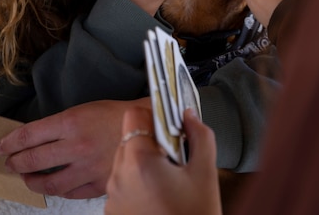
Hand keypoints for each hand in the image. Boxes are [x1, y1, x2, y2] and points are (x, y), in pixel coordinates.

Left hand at [0, 98, 150, 198]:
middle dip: (15, 162)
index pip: (29, 135)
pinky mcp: (98, 184)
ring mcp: (87, 168)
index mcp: (71, 121)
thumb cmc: (116, 114)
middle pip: (33, 160)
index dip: (11, 142)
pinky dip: (60, 191)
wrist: (149, 126)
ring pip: (49, 183)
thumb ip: (60, 124)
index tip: (3, 145)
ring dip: (32, 182)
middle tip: (9, 162)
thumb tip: (35, 136)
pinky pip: (71, 193)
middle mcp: (76, 146)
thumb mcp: (85, 109)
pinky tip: (56, 186)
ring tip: (27, 178)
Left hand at [105, 106, 221, 214]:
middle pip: (129, 138)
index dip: (153, 114)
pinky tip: (159, 196)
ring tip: (168, 179)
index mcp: (139, 161)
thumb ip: (199, 135)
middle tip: (173, 155)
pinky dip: (137, 183)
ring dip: (143, 162)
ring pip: (125, 161)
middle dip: (150, 141)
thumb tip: (188, 115)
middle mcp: (119, 177)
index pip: (134, 115)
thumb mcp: (205, 173)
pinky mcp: (113, 213)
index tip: (168, 125)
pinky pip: (123, 184)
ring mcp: (113, 197)